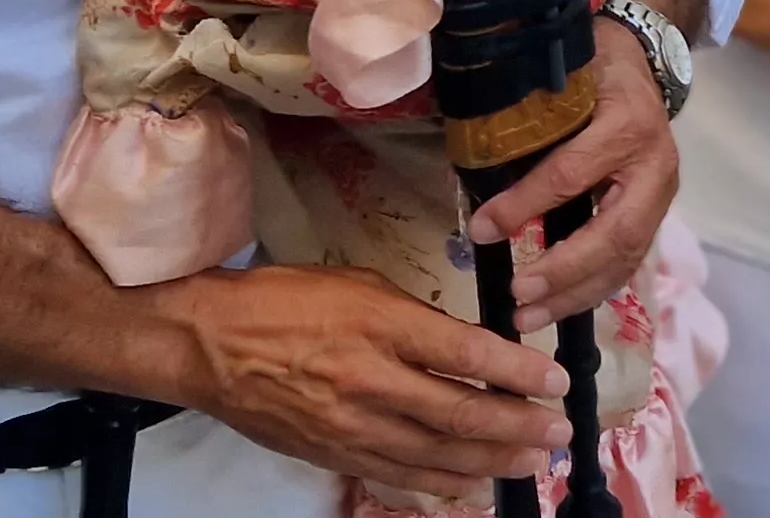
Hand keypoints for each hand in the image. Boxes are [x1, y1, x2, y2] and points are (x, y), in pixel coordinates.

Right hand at [152, 263, 570, 501]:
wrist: (210, 345)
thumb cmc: (283, 301)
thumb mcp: (358, 285)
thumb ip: (415, 318)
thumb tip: (468, 347)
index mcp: (379, 324)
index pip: (466, 352)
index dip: (518, 371)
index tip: (555, 382)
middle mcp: (371, 379)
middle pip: (461, 411)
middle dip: (519, 425)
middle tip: (558, 432)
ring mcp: (353, 425)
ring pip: (439, 454)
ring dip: (494, 461)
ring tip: (534, 462)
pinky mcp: (337, 454)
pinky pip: (401, 476)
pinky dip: (444, 485)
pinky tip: (476, 484)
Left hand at [469, 20, 676, 327]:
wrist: (645, 60)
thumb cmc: (595, 65)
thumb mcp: (564, 74)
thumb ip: (530, 113)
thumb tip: (470, 159)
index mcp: (627, 124)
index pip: (572, 174)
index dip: (525, 205)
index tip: (480, 230)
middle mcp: (655, 166)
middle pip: (614, 234)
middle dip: (563, 272)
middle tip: (519, 297)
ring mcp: (662, 195)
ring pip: (626, 259)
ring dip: (576, 295)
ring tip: (530, 318)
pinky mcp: (657, 214)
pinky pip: (628, 262)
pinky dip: (592, 289)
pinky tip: (558, 307)